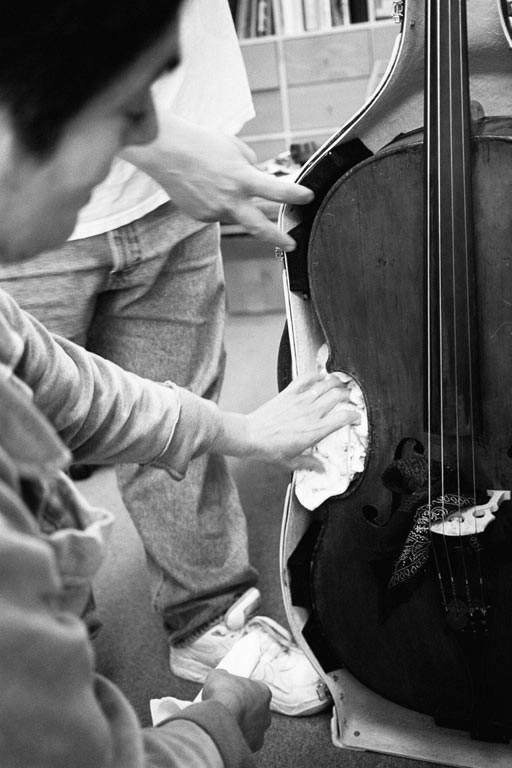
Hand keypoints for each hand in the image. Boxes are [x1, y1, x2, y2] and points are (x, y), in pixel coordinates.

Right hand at [121, 116, 312, 250]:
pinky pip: (216, 211)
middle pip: (259, 227)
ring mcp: (214, 211)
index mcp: (242, 178)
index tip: (308, 197)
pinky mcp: (201, 216)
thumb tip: (256, 177)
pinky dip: (215, 201)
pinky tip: (203, 187)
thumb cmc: (200, 144)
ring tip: (218, 182)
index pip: (277, 190)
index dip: (295, 195)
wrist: (166, 152)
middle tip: (290, 244)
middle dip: (278, 238)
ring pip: (235, 213)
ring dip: (235, 203)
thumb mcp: (235, 148)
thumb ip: (251, 165)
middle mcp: (230, 200)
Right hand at [201, 669, 271, 751]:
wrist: (219, 719)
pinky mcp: (253, 746)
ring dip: (241, 726)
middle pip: (256, 711)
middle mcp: (266, 713)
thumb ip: (223, 676)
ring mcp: (261, 731)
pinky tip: (225, 735)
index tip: (233, 694)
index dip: (243, 692)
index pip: (257, 691)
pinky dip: (236, 739)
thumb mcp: (218, 676)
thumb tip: (220, 677)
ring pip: (252, 728)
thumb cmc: (223, 695)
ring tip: (225, 723)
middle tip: (229, 709)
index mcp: (264, 692)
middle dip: (244, 711)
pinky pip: (245, 742)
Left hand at [214, 372, 361, 470]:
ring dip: (336, 382)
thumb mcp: (292, 462)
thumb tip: (322, 469)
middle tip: (350, 398)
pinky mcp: (289, 393)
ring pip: (325, 384)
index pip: (343, 418)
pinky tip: (320, 376)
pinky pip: (305, 378)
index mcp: (315, 430)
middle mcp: (311, 412)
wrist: (250, 436)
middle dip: (349, 395)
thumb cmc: (270, 450)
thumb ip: (310, 463)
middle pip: (338, 396)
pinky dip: (315, 374)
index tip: (356, 417)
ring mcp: (300, 400)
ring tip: (341, 384)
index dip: (354, 415)